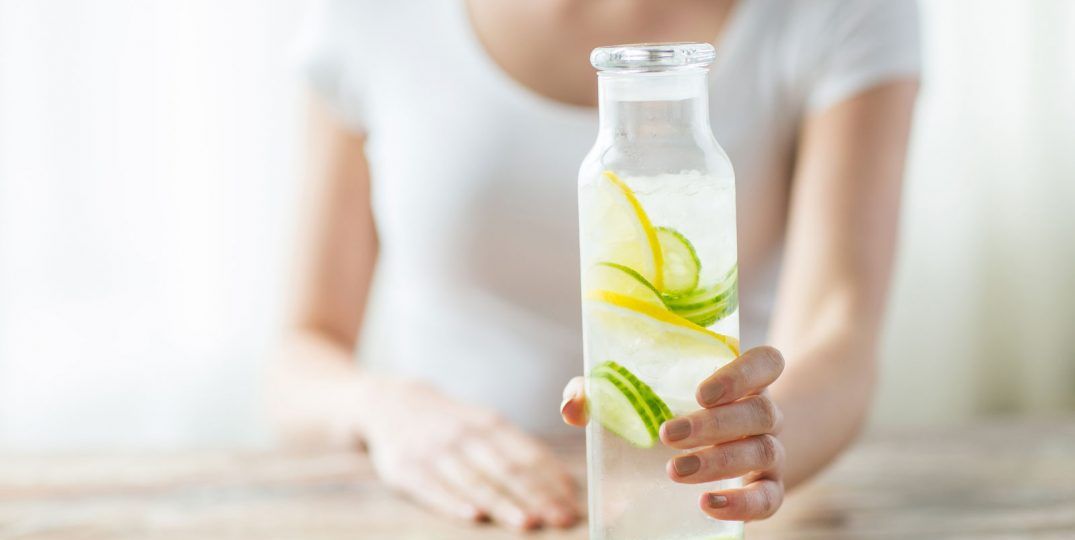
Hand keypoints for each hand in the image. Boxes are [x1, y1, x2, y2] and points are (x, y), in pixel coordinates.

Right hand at [362, 377, 579, 530]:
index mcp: (489, 424)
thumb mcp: (483, 422)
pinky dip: (453, 502)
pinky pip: (432, 488)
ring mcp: (434, 451)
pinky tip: (473, 516)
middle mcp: (464, 435)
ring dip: (502, 503)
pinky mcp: (405, 469)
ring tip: (527, 523)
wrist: (388, 402)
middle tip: (560, 520)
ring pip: (474, 481)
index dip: (552, 481)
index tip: (572, 505)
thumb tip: (562, 481)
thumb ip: (519, 449)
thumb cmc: (451, 422)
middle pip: (506, 470)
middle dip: (536, 496)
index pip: (527, 455)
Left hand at [561, 346, 785, 520]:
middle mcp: (763, 412)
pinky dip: (743, 504)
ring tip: (675, 470)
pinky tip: (708, 504)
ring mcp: (770, 451)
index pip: (767, 362)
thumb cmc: (671, 411)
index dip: (743, 373)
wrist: (720, 450)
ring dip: (720, 462)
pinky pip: (769, 499)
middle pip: (760, 411)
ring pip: (763, 451)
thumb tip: (572, 407)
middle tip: (668, 435)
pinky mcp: (767, 489)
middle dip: (714, 425)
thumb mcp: (639, 396)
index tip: (702, 392)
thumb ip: (601, 391)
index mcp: (741, 379)